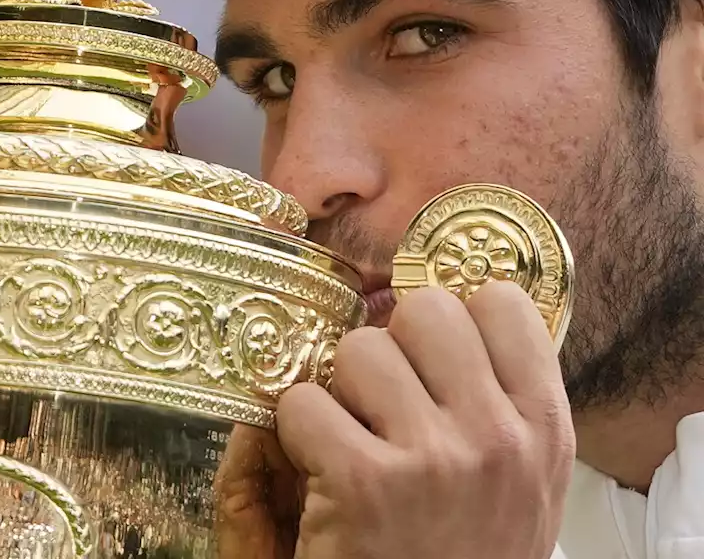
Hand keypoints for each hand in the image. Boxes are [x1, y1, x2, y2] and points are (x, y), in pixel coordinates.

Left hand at [275, 282, 574, 558]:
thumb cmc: (468, 557)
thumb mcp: (518, 482)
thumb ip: (500, 403)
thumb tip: (456, 315)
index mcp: (545, 427)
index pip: (500, 304)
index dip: (451, 318)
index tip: (429, 354)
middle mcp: (499, 435)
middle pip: (422, 311)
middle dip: (389, 346)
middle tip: (380, 401)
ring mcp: (435, 457)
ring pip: (357, 350)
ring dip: (339, 392)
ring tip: (351, 443)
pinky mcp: (366, 483)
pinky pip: (301, 403)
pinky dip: (293, 435)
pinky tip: (319, 475)